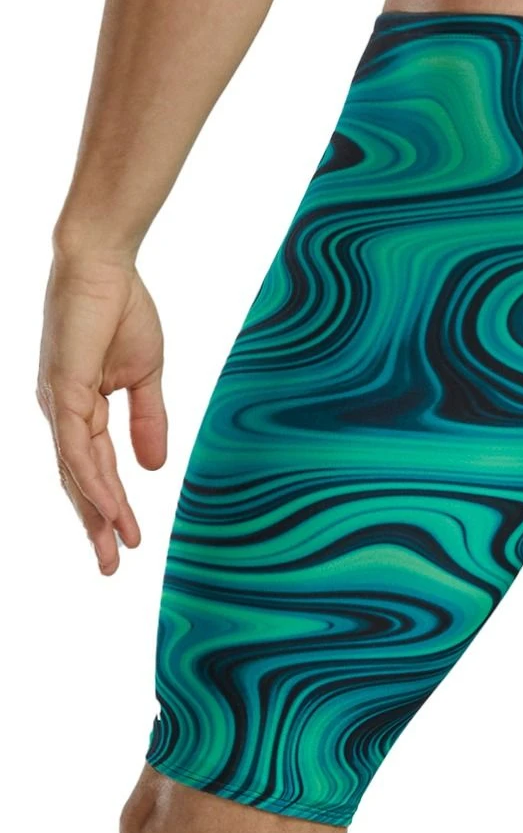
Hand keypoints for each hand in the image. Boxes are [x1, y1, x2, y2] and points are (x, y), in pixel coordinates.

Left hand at [37, 253, 166, 574]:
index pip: (94, 469)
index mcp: (79, 409)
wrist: (105, 266)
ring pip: (75, 472)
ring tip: (115, 548)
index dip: (111, 506)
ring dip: (95, 513)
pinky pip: (76, 447)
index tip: (130, 541)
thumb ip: (148, 421)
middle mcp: (61, 413)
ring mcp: (58, 403)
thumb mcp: (146, 376)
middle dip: (96, 526)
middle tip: (111, 567)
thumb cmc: (122, 311)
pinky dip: (92, 479)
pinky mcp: (62, 390)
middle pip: (78, 481)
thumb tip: (155, 468)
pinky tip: (108, 505)